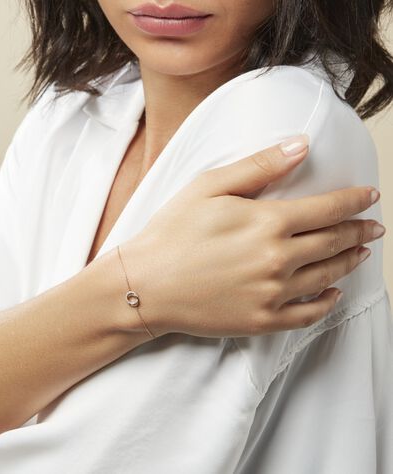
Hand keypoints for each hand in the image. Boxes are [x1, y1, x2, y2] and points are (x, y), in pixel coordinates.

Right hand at [120, 135, 385, 338]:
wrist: (145, 285)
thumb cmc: (171, 232)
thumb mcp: (208, 187)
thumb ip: (258, 166)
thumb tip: (301, 145)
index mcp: (267, 222)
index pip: (328, 208)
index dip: (354, 201)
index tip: (369, 196)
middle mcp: (277, 259)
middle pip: (333, 242)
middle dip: (359, 231)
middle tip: (374, 227)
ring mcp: (272, 294)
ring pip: (327, 276)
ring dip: (350, 262)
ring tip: (361, 253)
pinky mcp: (261, 321)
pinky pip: (308, 314)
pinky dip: (327, 303)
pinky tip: (333, 293)